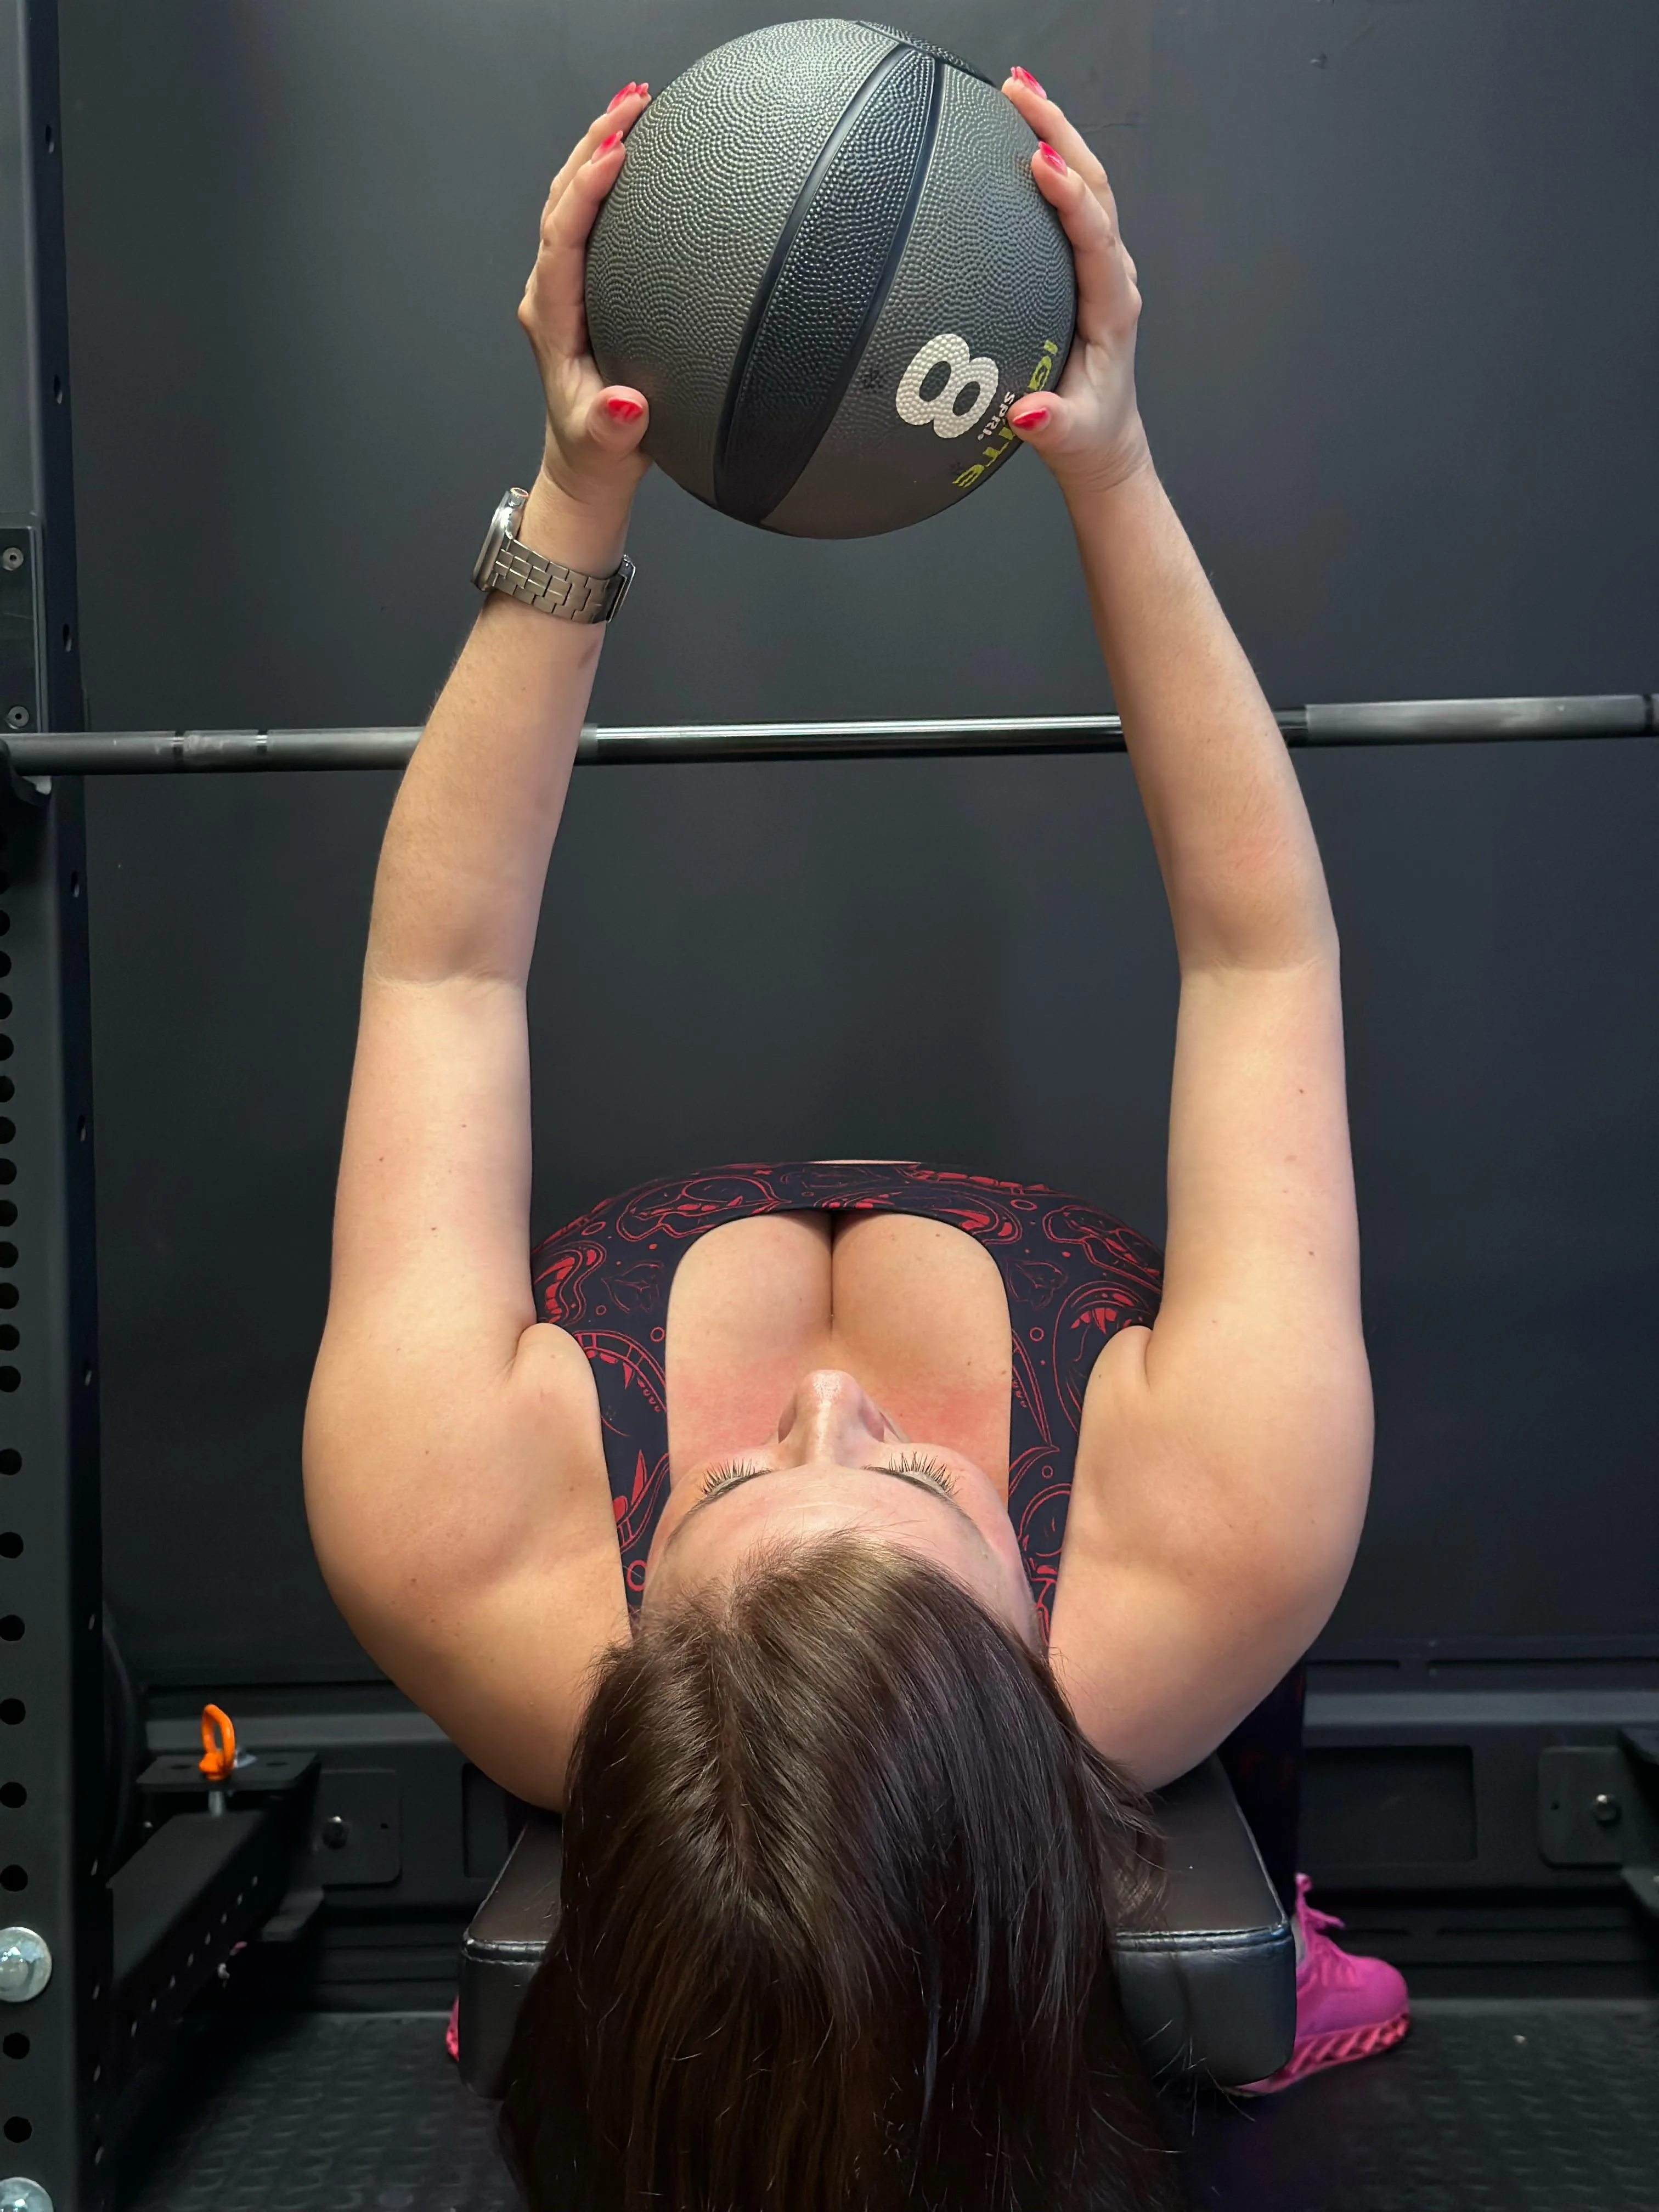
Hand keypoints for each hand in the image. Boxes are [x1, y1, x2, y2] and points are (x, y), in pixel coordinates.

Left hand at [517, 86, 653, 516]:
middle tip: (632, 105)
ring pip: (569, 199)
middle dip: (593, 146)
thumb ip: (614, 427)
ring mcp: (561, 284)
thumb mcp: (607, 446)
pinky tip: (631, 150)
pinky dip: (605, 176)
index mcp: (551, 319)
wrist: (587, 462)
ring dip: (597, 149)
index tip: (617, 157)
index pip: (562, 238)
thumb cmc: (597, 452)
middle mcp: (549, 292)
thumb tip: (623, 405)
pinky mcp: (580, 283)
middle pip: (560, 200)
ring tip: (633, 108)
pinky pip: (586, 216)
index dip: (586, 193)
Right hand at [1000, 71, 1150, 496]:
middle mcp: (1113, 273)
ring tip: (1017, 90)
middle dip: (1059, 131)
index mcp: (1112, 306)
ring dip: (1055, 131)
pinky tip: (1020, 134)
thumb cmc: (1086, 433)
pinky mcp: (1084, 261)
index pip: (1094, 235)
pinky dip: (1050, 157)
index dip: (1069, 195)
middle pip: (1095, 183)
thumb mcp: (1069, 437)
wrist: (1104, 438)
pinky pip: (1072, 197)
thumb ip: (1052, 426)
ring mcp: (1101, 262)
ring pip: (1087, 180)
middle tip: (1019, 91)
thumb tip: (1029, 414)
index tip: (1039, 159)